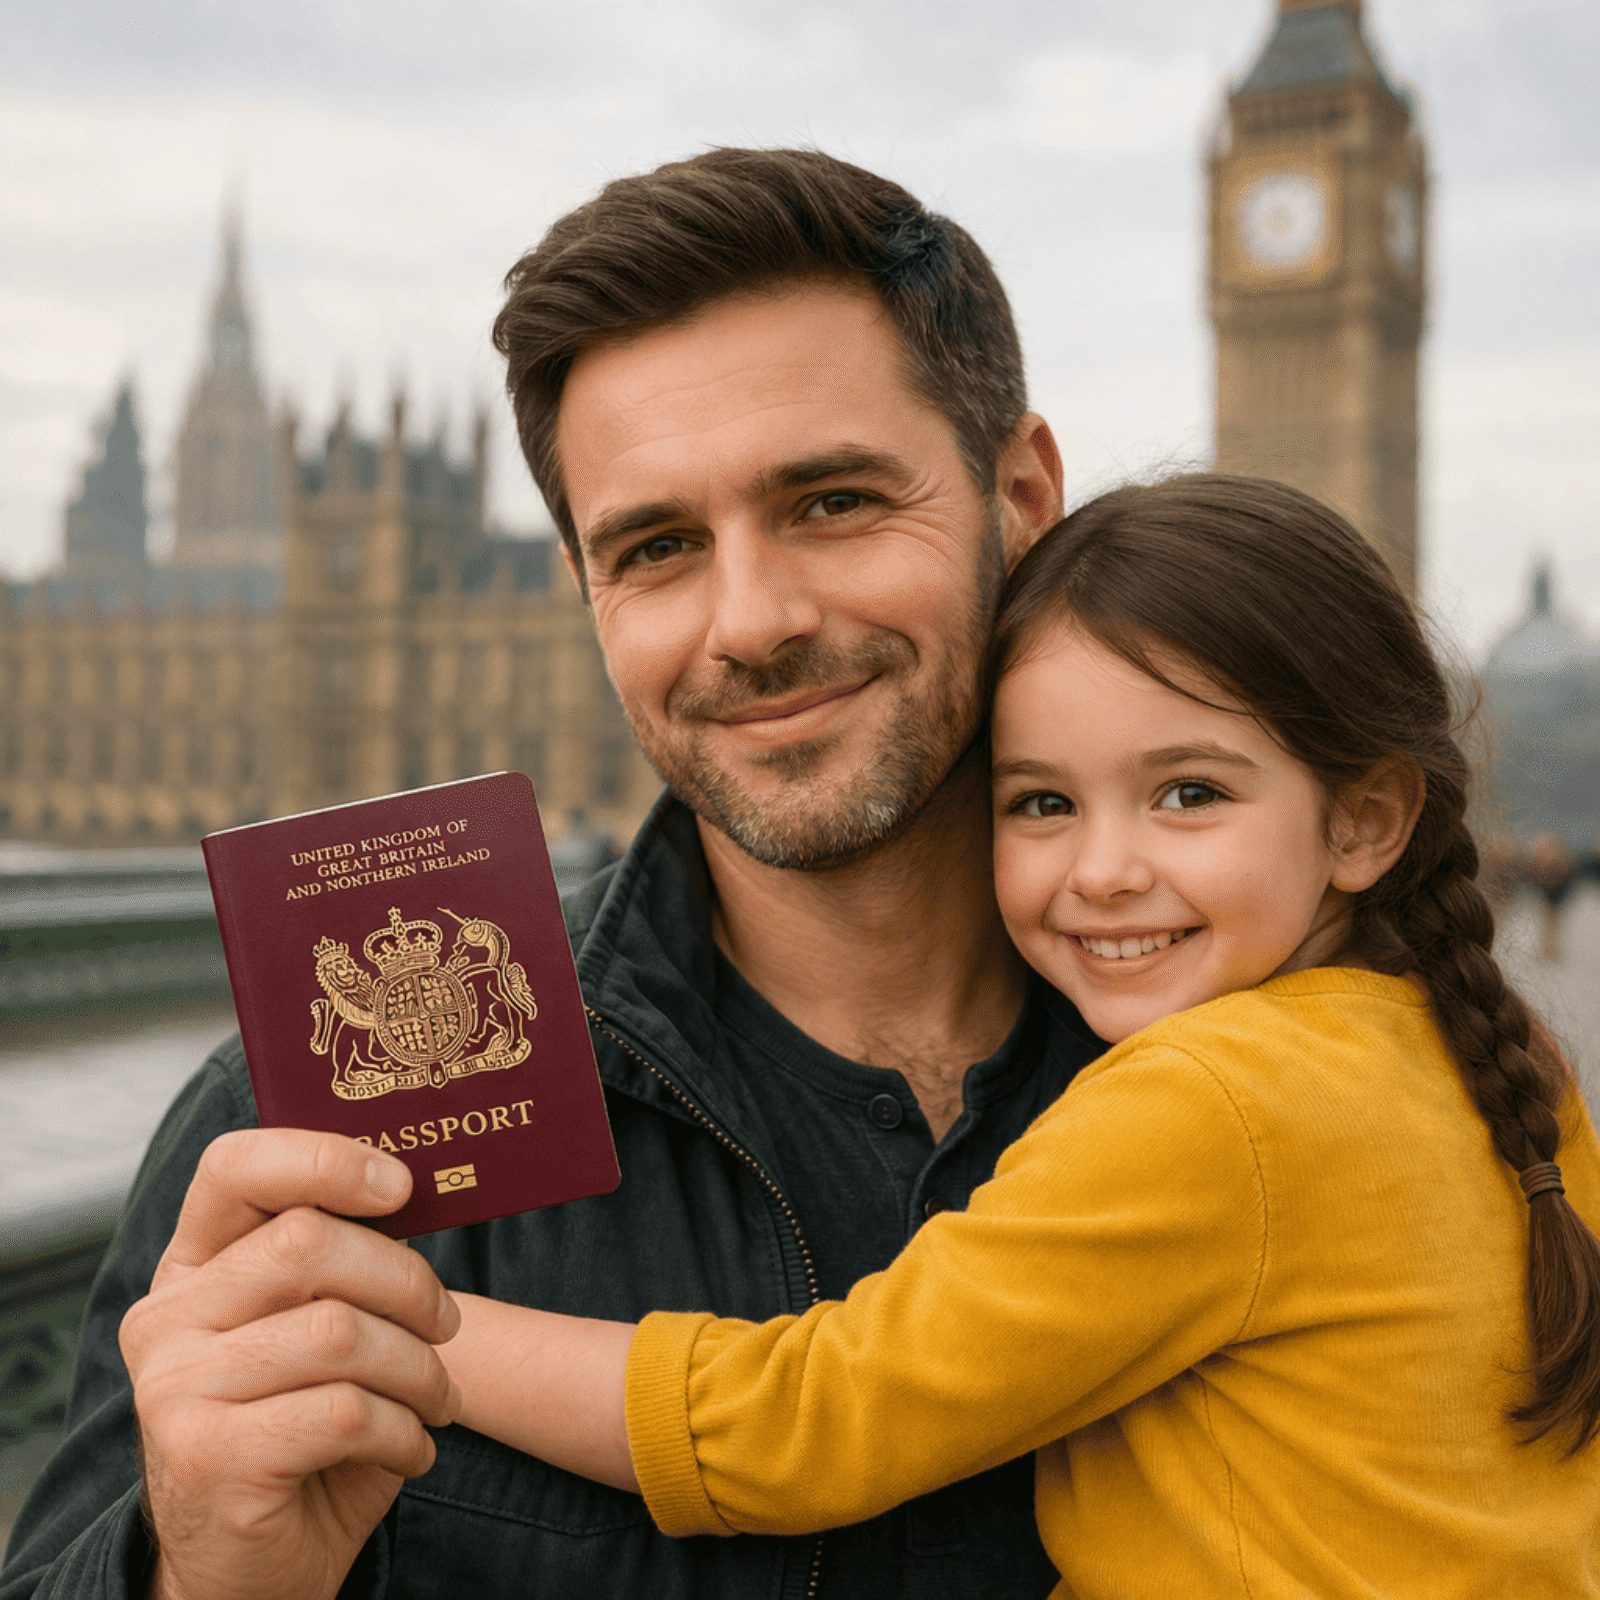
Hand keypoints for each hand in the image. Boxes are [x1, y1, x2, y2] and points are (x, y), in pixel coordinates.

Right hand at [119, 1129, 460, 1599]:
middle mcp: (166, 1319)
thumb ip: (342, 1265)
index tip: (402, 1186)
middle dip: (406, 1281)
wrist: (254, 1572)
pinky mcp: (208, 1457)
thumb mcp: (319, 1334)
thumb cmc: (307, 1432)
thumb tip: (419, 1190)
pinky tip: (411, 1451)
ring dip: (418, 1369)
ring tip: (438, 1400)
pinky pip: (343, 1412)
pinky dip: (403, 1431)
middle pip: (309, 1243)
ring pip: (339, 1331)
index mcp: (192, 1270)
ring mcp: (175, 1390)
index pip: (234, 1168)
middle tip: (446, 1326)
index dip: (324, 1158)